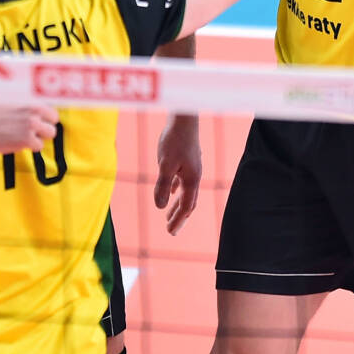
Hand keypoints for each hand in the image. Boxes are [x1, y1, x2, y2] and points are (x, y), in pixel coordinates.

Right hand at [0, 103, 58, 151]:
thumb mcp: (8, 102)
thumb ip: (24, 108)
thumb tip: (34, 114)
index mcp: (30, 104)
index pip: (52, 115)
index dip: (46, 121)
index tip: (38, 125)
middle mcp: (34, 114)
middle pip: (52, 128)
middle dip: (43, 132)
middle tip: (30, 134)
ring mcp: (31, 127)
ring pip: (47, 137)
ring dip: (37, 139)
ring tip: (22, 138)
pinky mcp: (26, 140)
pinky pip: (37, 146)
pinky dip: (29, 147)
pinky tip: (16, 142)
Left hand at [153, 113, 200, 233]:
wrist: (183, 120)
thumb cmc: (174, 140)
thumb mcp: (165, 164)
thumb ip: (162, 185)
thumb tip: (159, 207)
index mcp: (191, 180)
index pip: (185, 207)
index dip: (178, 220)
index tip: (170, 232)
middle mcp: (194, 177)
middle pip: (188, 203)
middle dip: (179, 217)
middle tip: (171, 231)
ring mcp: (191, 169)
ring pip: (185, 193)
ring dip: (177, 205)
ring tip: (169, 216)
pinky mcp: (186, 161)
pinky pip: (181, 181)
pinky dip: (176, 190)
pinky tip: (170, 192)